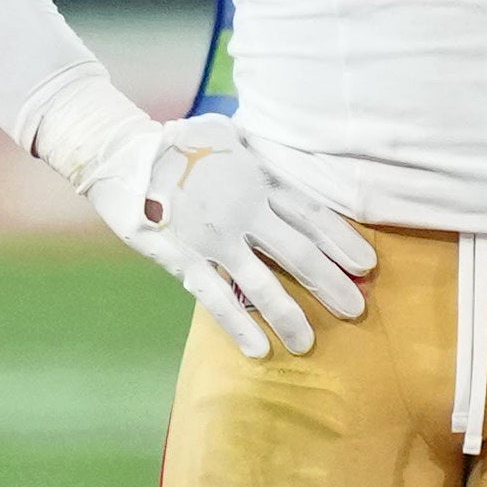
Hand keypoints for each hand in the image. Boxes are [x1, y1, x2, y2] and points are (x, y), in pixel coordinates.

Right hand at [50, 89, 374, 355]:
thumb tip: (293, 154)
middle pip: (297, 252)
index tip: (367, 265)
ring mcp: (212, 237)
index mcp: (257, 179)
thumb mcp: (229, 136)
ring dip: (289, 315)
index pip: (311, 213)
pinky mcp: (182, 258)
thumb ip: (263, 152)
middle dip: (330, 283)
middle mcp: (242, 210)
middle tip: (357, 311)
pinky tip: (259, 350)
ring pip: (261, 283)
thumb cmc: (178, 144)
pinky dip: (238, 325)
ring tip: (308, 343)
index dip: (341, 240)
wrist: (119, 154)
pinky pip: (216, 298)